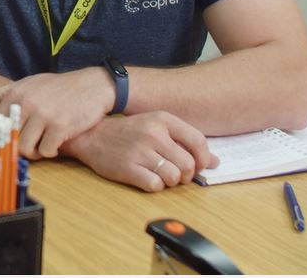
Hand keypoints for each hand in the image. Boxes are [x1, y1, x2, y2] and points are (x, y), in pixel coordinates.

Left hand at [0, 68, 113, 158]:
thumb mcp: (30, 83)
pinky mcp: (60, 127)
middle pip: (8, 138)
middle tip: (25, 147)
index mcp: (17, 94)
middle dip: (15, 146)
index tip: (3, 143)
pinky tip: (55, 146)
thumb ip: (4, 93)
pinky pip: (46, 151)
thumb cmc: (58, 87)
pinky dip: (49, 152)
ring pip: (24, 148)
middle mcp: (27, 104)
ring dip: (32, 152)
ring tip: (40, 147)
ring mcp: (44, 116)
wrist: (92, 85)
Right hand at [60, 112, 216, 191]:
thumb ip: (185, 142)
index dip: (204, 159)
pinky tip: (146, 178)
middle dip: (186, 175)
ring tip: (160, 175)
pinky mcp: (128, 168)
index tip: (200, 166)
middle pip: (188, 164)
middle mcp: (153, 134)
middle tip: (176, 174)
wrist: (90, 136)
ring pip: (174, 177)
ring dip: (171, 182)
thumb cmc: (127, 132)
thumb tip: (215, 162)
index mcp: (162, 120)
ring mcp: (140, 151)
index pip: (198, 141)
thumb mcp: (156, 127)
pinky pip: (155, 185)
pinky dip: (155, 186)